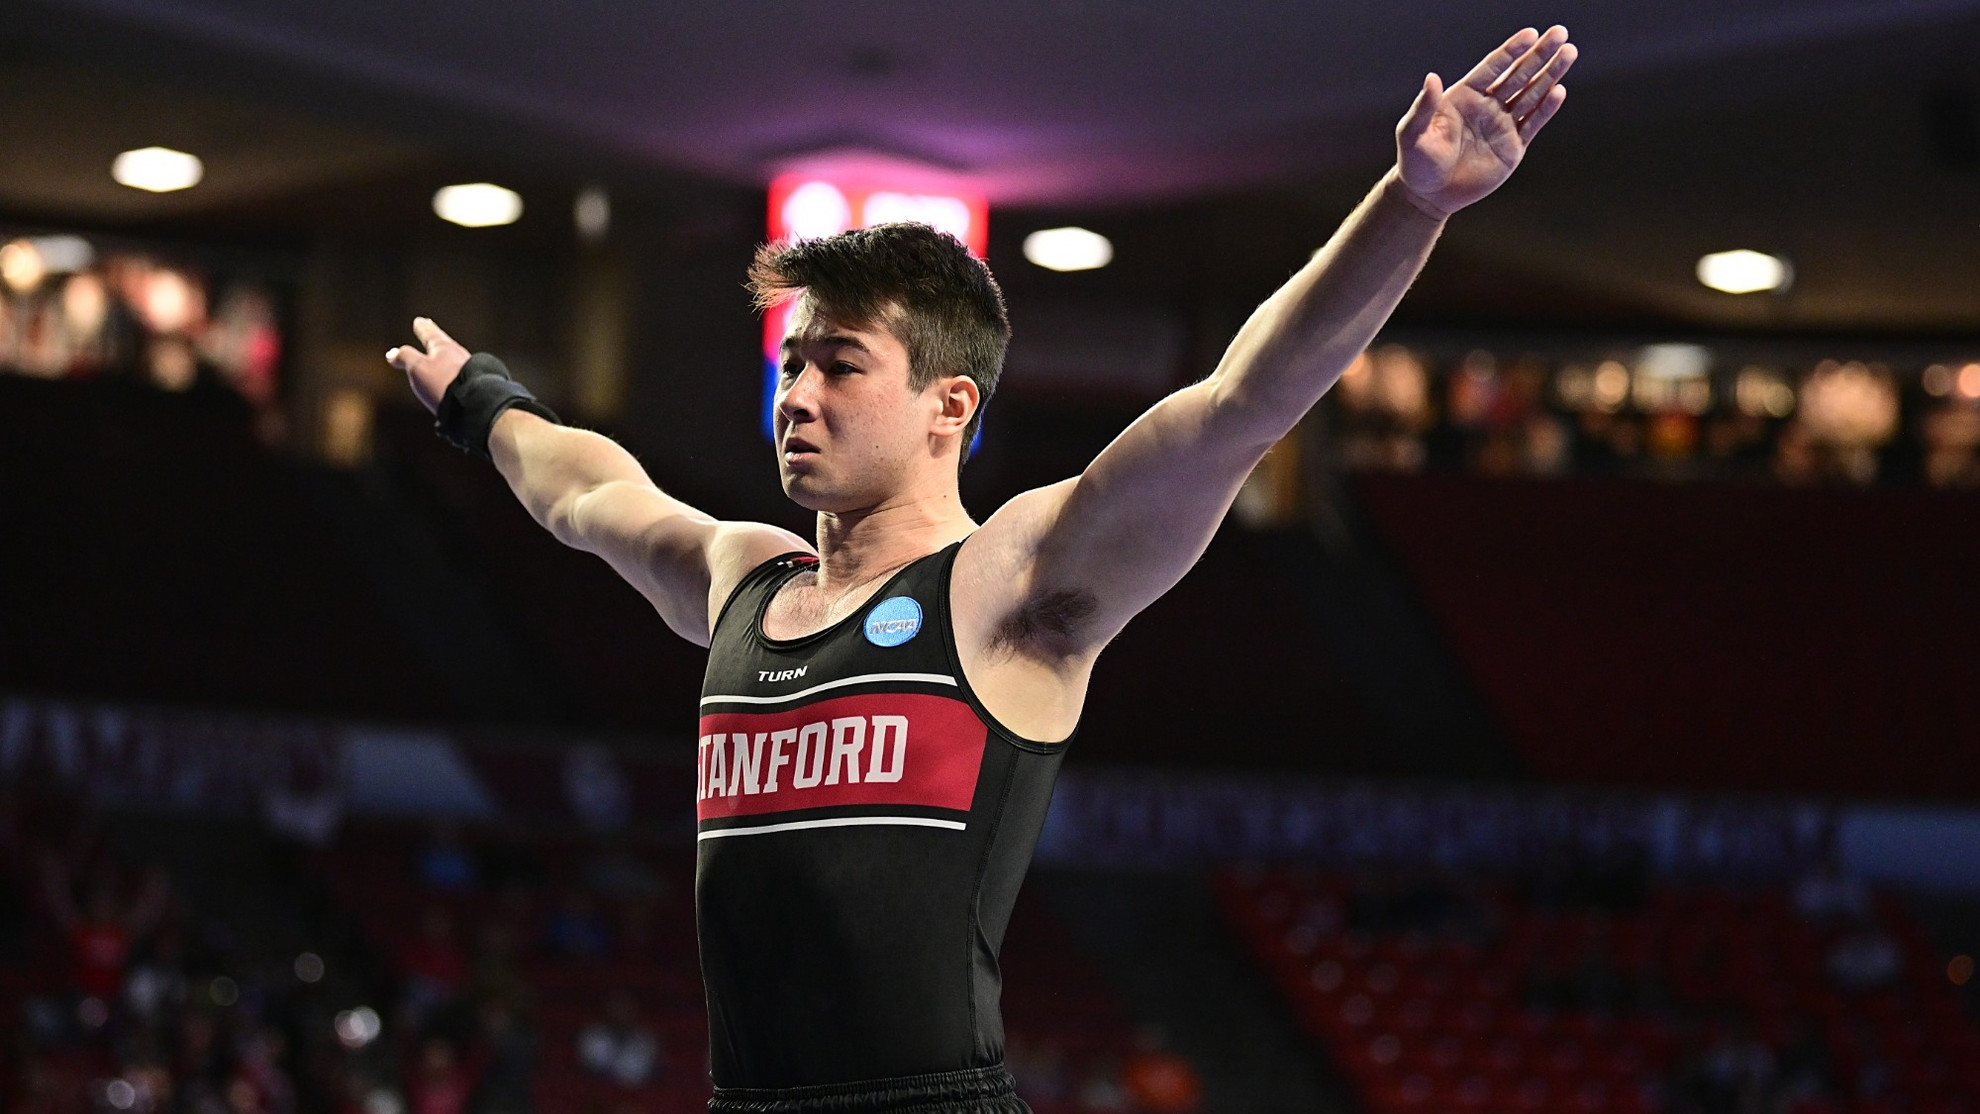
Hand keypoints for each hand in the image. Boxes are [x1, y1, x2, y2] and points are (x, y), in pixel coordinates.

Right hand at [386, 317, 470, 414]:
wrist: (475, 405)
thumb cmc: (444, 383)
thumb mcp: (417, 368)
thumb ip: (405, 357)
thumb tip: (392, 353)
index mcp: (443, 347)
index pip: (429, 333)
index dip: (422, 328)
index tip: (419, 320)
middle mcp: (458, 355)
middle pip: (442, 342)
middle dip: (433, 334)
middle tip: (428, 324)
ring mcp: (468, 370)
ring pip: (452, 357)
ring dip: (443, 352)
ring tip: (439, 350)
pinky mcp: (473, 386)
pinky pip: (458, 373)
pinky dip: (451, 369)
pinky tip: (453, 376)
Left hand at [1393, 26, 1575, 219]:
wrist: (1429, 195)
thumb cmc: (1416, 162)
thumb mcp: (1413, 132)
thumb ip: (1424, 106)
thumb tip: (1432, 77)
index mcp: (1465, 95)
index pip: (1493, 67)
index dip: (1511, 51)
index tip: (1531, 34)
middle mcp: (1487, 105)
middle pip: (1518, 75)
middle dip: (1539, 55)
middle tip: (1560, 33)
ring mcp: (1502, 124)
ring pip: (1531, 95)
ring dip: (1550, 75)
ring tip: (1569, 53)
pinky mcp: (1513, 147)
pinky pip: (1533, 124)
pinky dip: (1546, 108)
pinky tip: (1559, 91)